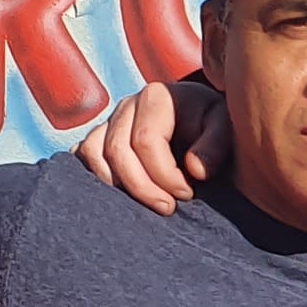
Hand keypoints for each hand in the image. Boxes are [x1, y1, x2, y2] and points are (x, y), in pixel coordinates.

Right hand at [72, 79, 227, 214]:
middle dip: (142, 187)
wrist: (202, 126)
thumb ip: (215, 145)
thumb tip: (194, 169)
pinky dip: (92, 177)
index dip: (165, 175)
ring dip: (116, 186)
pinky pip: (81, 156)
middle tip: (167, 208)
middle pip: (117, 151)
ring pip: (93, 154)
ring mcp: (108, 122)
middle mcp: (127, 105)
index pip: (146, 141)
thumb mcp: (226, 128)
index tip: (187, 194)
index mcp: (156, 97)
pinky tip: (117, 197)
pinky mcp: (98, 138)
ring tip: (142, 206)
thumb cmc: (214, 128)